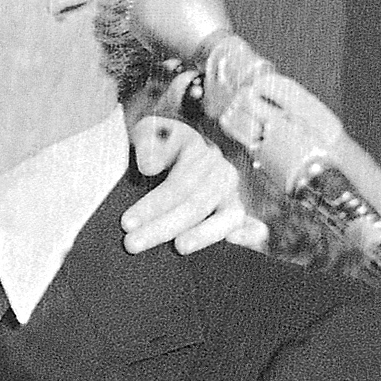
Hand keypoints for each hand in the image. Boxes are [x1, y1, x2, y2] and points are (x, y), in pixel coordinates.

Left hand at [121, 114, 265, 255]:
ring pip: (226, 216)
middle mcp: (218, 172)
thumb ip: (148, 142)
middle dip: (163, 227)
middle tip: (132, 244)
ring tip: (180, 247)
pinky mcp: (237, 215)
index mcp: (196, 150)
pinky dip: (249, 236)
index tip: (127, 223)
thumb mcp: (147, 132)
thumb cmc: (153, 145)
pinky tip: (235, 243)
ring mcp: (232, 195)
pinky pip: (253, 227)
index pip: (177, 183)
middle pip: (196, 203)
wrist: (166, 149)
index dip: (153, 205)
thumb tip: (149, 166)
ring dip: (203, 234)